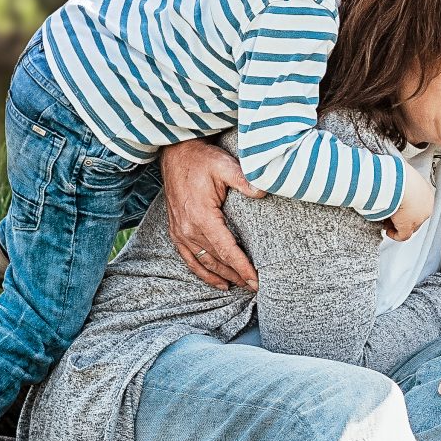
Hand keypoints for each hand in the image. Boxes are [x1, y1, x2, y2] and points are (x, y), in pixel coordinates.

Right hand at [161, 138, 259, 289]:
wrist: (175, 153)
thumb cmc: (202, 159)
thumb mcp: (225, 165)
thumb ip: (244, 180)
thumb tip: (264, 191)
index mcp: (202, 217)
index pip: (227, 250)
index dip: (243, 268)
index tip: (256, 281)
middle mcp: (189, 229)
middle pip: (217, 261)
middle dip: (237, 275)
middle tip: (256, 287)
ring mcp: (181, 232)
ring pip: (204, 263)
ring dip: (223, 277)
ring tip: (241, 286)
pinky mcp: (176, 231)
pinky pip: (189, 259)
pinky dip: (203, 273)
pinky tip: (218, 281)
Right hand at [384, 167, 435, 240]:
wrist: (398, 182)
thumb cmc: (398, 175)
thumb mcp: (402, 176)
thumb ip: (400, 182)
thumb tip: (392, 182)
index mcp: (426, 191)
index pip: (419, 203)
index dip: (407, 206)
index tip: (396, 204)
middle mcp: (426, 205)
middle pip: (415, 216)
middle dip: (403, 217)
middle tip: (390, 215)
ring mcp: (419, 217)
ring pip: (409, 226)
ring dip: (398, 224)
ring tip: (386, 220)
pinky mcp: (409, 226)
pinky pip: (402, 235)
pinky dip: (394, 234)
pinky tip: (387, 230)